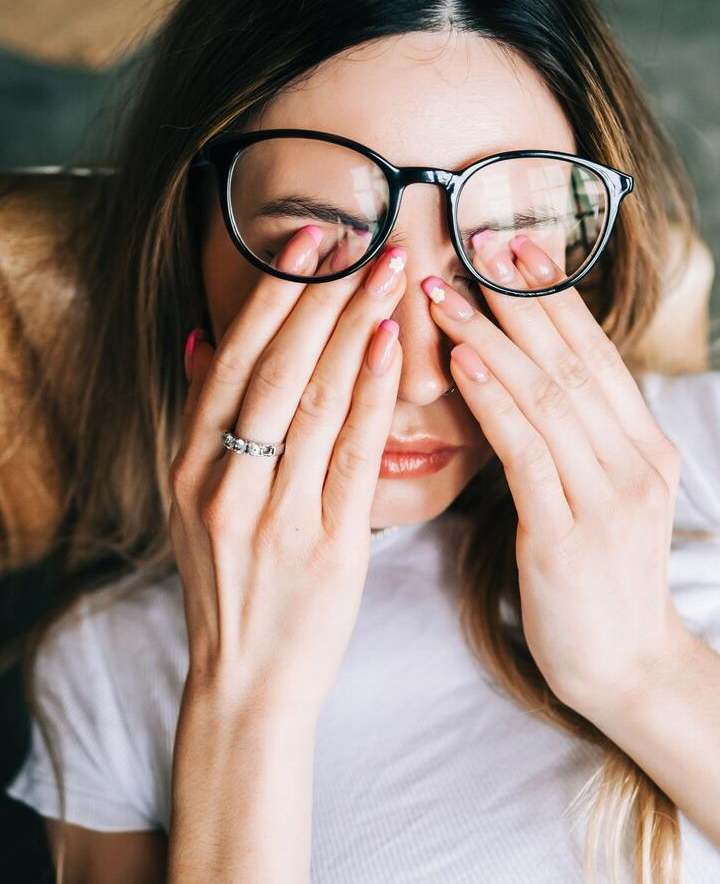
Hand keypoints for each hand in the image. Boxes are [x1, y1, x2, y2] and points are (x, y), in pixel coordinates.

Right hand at [168, 226, 404, 719]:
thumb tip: (201, 339)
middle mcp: (223, 483)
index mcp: (189, 466)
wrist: (248, 680)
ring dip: (354, 326)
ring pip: (314, 400)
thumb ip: (200, 420)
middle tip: (362, 237)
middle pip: (275, 368)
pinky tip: (391, 345)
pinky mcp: (325, 545)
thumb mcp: (194, 500)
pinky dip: (370, 394)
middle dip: (320, 295)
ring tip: (389, 271)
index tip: (308, 239)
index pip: (232, 359)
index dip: (272, 294)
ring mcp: (273, 515)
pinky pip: (351, 454)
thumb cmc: (232, 581)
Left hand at [421, 233, 687, 716]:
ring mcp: (606, 498)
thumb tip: (526, 375)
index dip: (554, 298)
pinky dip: (493, 401)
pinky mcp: (568, 536)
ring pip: (546, 396)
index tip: (514, 247)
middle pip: (571, 360)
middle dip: (520, 298)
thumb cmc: (596, 576)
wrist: (625, 667)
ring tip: (445, 293)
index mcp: (643, 446)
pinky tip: (461, 364)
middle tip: (475, 243)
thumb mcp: (598, 495)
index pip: (594, 354)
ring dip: (491, 338)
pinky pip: (526, 453)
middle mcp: (634, 461)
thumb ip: (574, 437)